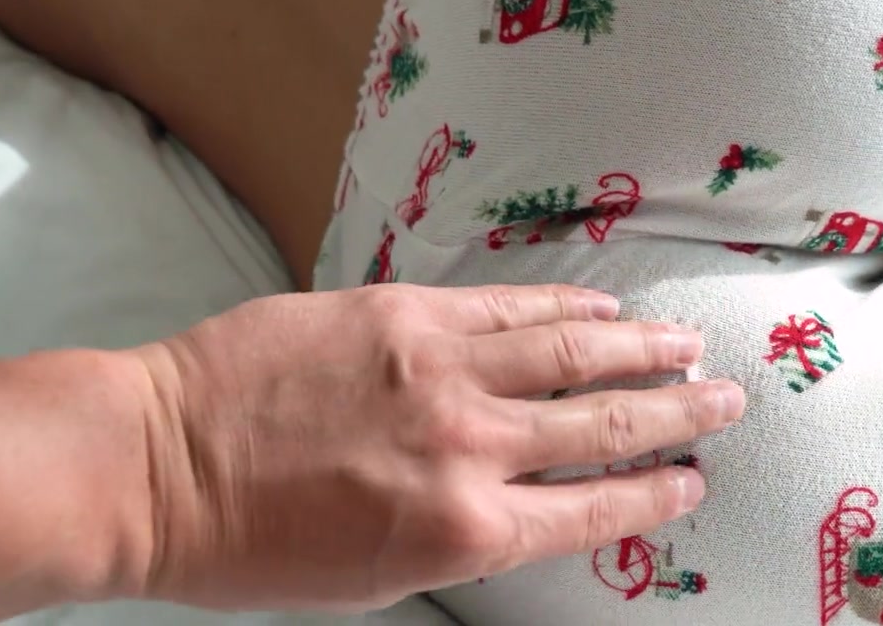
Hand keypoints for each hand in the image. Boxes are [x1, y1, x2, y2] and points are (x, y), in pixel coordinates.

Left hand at [121, 283, 742, 610]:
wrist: (154, 468)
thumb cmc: (246, 546)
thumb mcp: (372, 580)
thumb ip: (462, 538)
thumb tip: (522, 504)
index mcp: (463, 532)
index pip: (596, 507)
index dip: (658, 492)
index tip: (693, 480)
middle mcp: (469, 448)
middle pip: (608, 422)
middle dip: (681, 412)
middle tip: (727, 402)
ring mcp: (439, 369)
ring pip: (576, 349)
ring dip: (644, 346)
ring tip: (688, 346)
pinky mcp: (403, 311)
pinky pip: (508, 306)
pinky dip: (565, 304)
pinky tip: (602, 303)